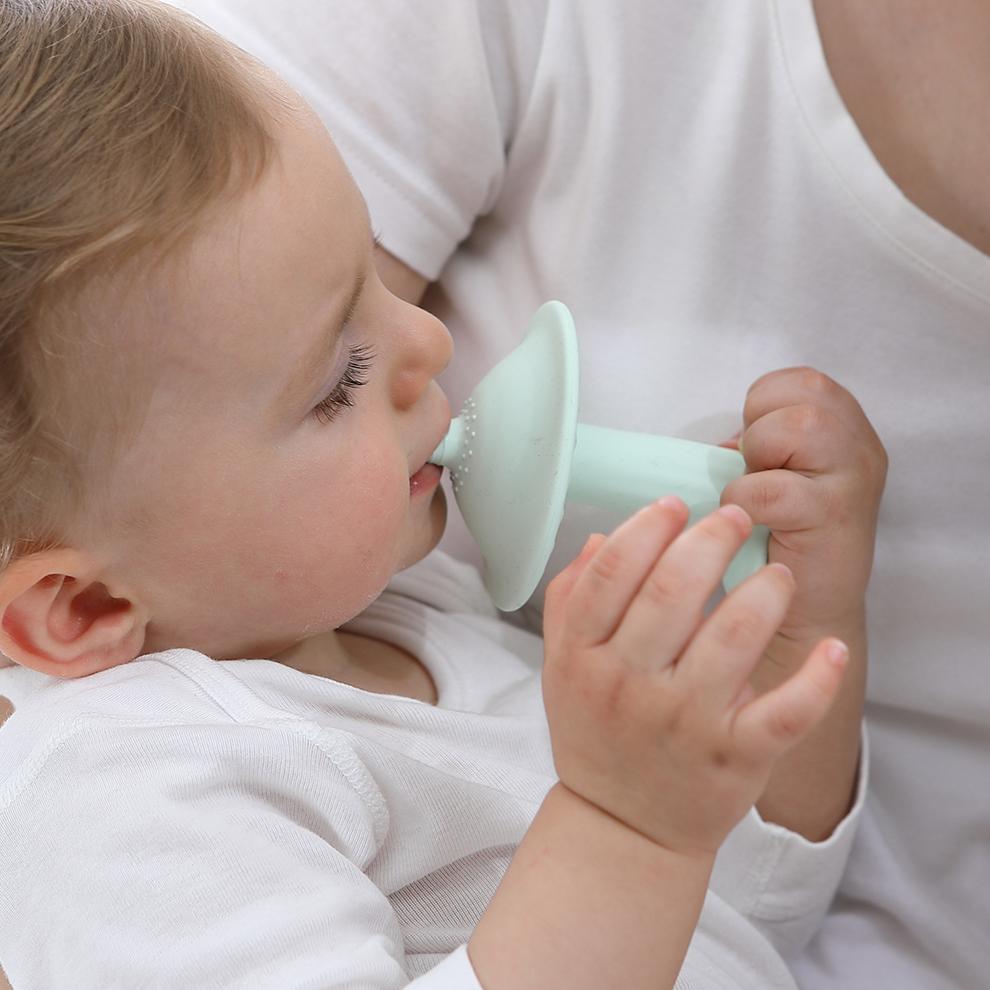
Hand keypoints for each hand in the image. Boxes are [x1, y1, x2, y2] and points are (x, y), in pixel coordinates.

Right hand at [541, 498, 847, 856]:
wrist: (623, 825)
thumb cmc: (596, 733)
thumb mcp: (561, 666)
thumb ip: (571, 598)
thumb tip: (603, 537)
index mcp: (583, 658)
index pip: (612, 574)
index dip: (645, 528)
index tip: (675, 504)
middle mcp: (629, 686)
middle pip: (671, 591)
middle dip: (711, 539)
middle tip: (737, 518)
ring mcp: (684, 723)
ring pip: (734, 637)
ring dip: (765, 592)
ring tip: (777, 576)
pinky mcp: (735, 758)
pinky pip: (786, 712)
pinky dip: (816, 679)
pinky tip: (830, 649)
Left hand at [721, 367, 886, 645]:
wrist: (808, 611)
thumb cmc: (781, 538)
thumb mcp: (772, 475)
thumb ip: (756, 445)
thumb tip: (726, 442)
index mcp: (846, 428)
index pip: (801, 380)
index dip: (764, 406)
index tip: (757, 449)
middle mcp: (861, 446)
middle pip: (806, 391)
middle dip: (762, 426)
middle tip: (758, 470)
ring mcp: (854, 478)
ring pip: (799, 426)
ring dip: (758, 457)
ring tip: (760, 492)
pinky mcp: (835, 515)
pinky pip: (773, 488)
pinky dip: (745, 500)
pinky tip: (751, 522)